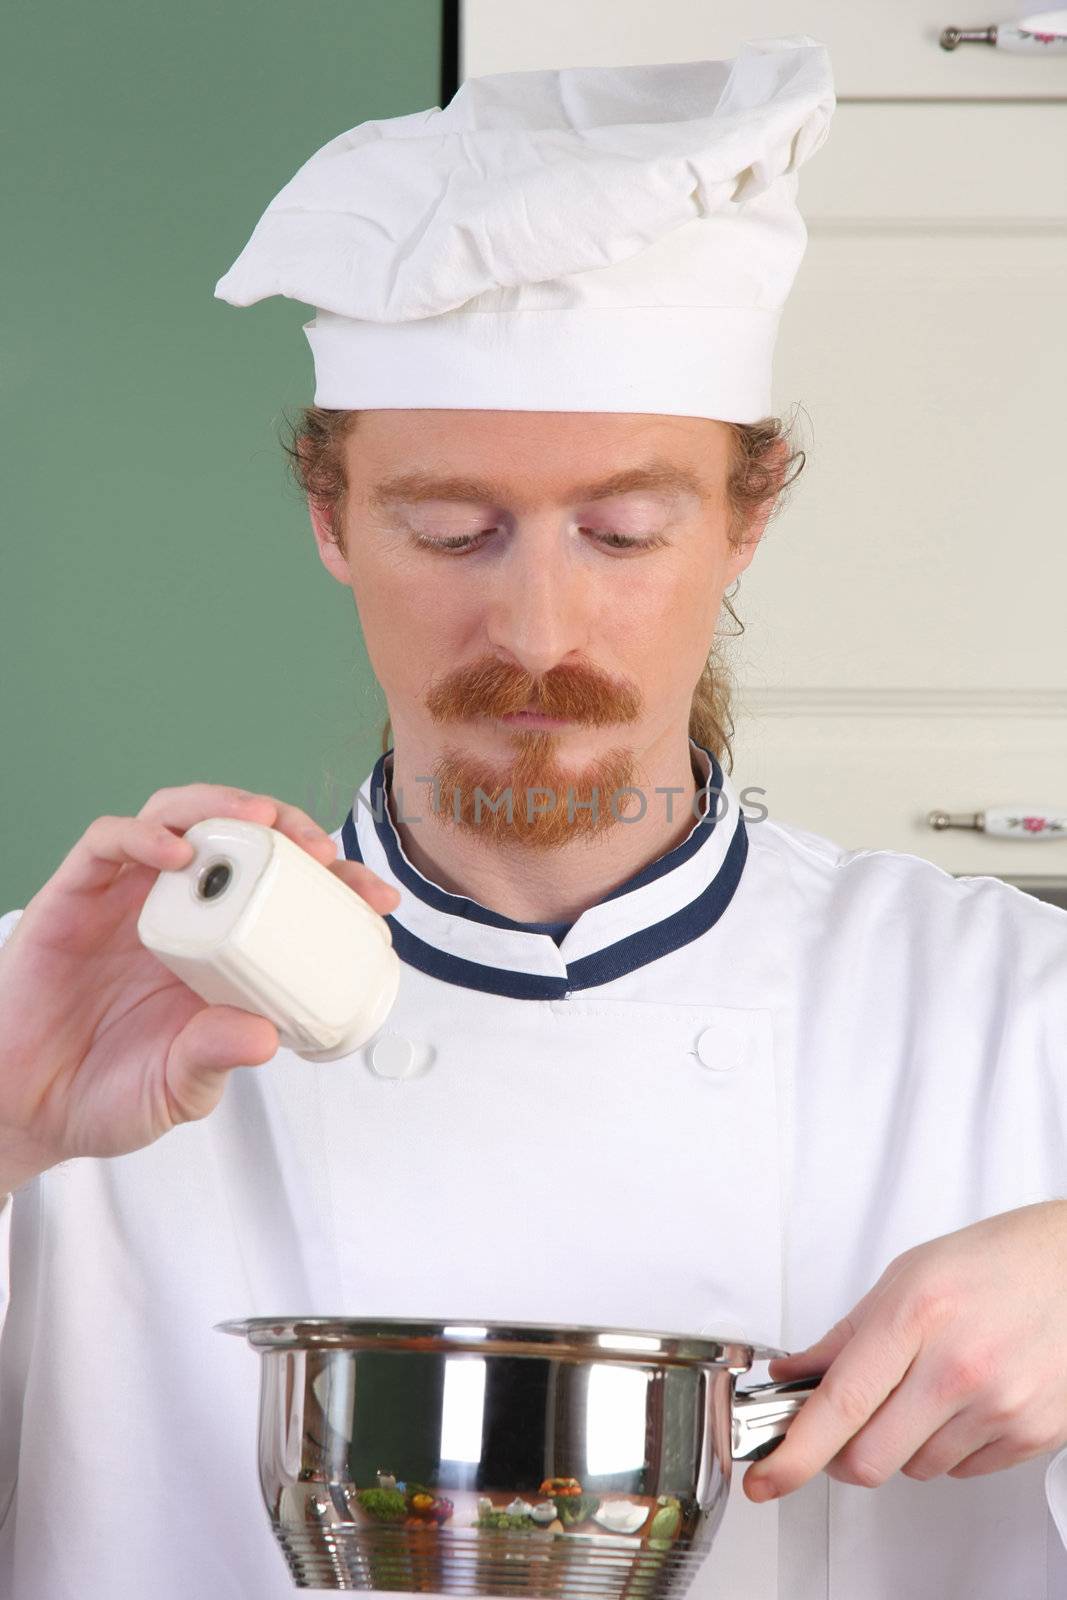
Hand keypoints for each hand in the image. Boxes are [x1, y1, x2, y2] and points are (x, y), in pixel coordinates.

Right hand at [0, 784, 400, 1187]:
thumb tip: (263, 1036)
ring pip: (178, 818)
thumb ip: (215, 1059)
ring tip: (259, 822)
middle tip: (320, 847)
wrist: (24, 1108)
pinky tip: (174, 853)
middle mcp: (179, 911)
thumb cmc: (104, 1095)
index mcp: (219, 950)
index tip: (377, 898)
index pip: (286, 893)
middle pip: (239, 837)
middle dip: (288, 828)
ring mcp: (127, 898)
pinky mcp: (73, 896)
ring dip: (222, 808)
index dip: (334, 883)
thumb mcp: (179, 1089)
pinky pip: (107, 843)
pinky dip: (144, 835)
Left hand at [743, 1201, 1066, 1501]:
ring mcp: (999, 1406)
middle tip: (843, 1426)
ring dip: (901, 1445)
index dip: (795, 1452)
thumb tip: (794, 1375)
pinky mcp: (1031, 1435)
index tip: (767, 1476)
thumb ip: (845, 1335)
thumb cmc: (993, 1262)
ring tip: (924, 1389)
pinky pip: (961, 1471)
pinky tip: (961, 1402)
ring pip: (914, 1469)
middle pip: (870, 1458)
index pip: (840, 1404)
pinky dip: (946, 1448)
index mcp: (917, 1315)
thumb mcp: (906, 1277)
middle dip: (843, 1453)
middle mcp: (959, 1366)